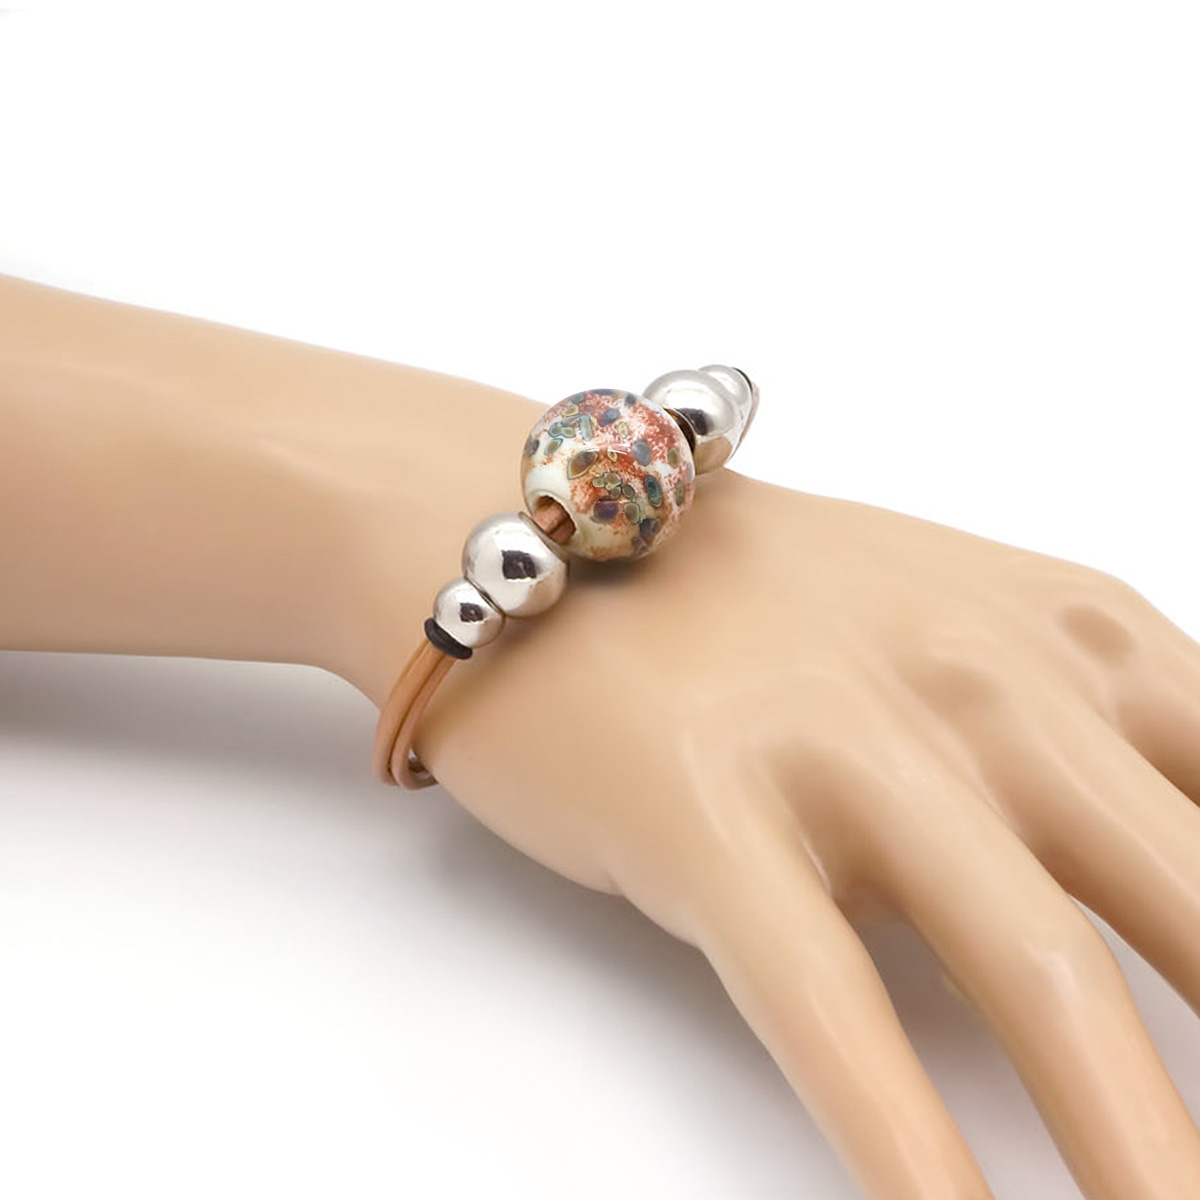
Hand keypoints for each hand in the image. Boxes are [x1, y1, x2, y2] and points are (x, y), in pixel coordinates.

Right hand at [399, 467, 1199, 1199]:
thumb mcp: (961, 628)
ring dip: (1137, 1154)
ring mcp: (845, 737)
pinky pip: (825, 1000)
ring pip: (1036, 971)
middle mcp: (986, 677)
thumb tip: (1186, 895)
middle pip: (1198, 905)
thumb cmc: (757, 596)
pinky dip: (905, 1149)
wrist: (544, 537)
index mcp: (1076, 634)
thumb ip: (1091, 743)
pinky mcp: (707, 806)